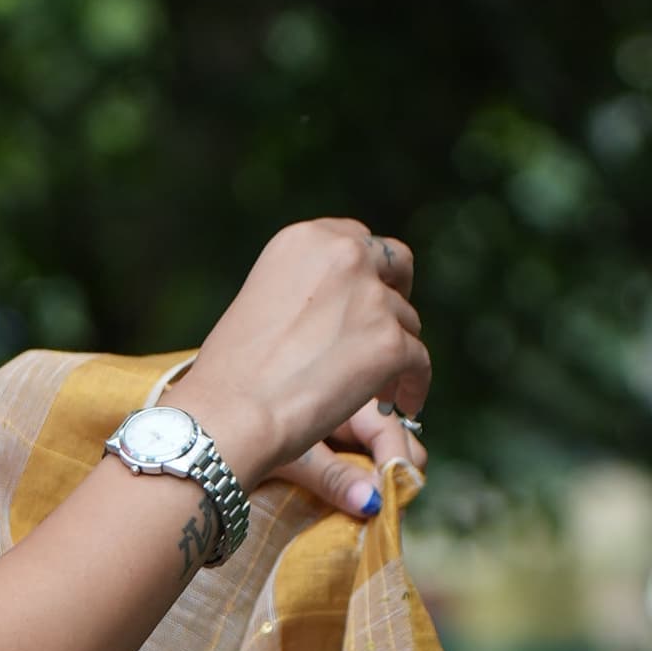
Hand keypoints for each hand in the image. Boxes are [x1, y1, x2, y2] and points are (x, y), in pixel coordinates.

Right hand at [179, 220, 428, 525]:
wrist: (232, 412)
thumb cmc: (233, 372)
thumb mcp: (264, 299)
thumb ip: (308, 290)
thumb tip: (342, 308)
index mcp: (306, 239)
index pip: (356, 240)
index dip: (367, 271)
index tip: (367, 296)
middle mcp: (343, 255)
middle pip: (396, 265)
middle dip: (398, 294)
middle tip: (388, 329)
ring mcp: (371, 297)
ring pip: (406, 321)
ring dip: (395, 351)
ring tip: (377, 390)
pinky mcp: (390, 342)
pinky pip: (419, 361)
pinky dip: (414, 384)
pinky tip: (400, 405)